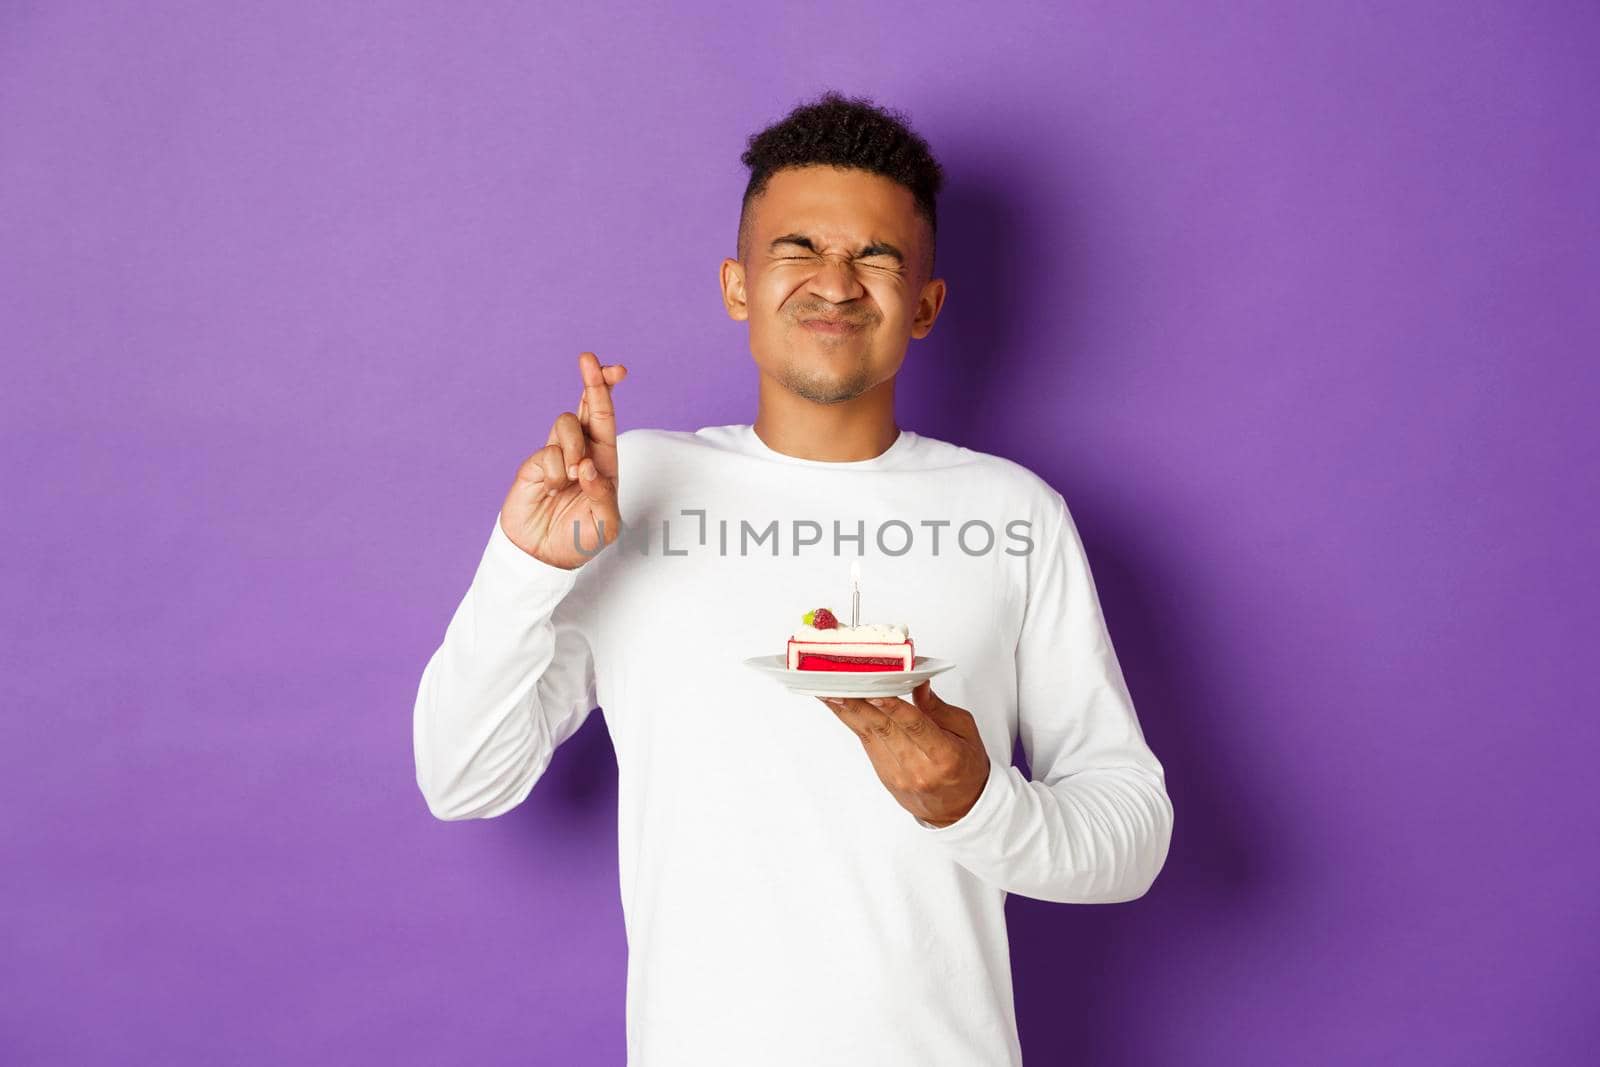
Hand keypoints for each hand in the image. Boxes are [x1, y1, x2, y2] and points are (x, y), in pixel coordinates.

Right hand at [499, 352, 626, 569]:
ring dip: (574, 447)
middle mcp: (581, 453)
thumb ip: (602, 495)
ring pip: (566, 425)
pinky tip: (551, 490)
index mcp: (604, 462)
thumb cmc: (580, 540)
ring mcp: (556, 456)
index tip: (616, 369)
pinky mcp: (534, 465)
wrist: (542, 556)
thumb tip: (586, 467)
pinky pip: (547, 453)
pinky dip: (554, 472)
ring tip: (571, 477)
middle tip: (589, 359)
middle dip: (592, 382)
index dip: (608, 391)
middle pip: (586, 407)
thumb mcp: (606, 525)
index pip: (606, 420)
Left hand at [818, 680, 990, 826]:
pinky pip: (866, 744)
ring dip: (847, 711)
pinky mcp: (885, 776)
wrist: (960, 809)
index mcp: (945, 755)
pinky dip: (852, 722)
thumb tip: (919, 683)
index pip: (915, 726)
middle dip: (859, 705)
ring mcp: (898, 775)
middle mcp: (919, 768)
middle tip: (839, 684)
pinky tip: (839, 706)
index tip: (874, 692)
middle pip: (885, 730)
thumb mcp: (965, 731)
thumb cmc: (966, 767)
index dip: (893, 709)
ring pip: (870, 736)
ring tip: (828, 690)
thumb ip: (938, 707)